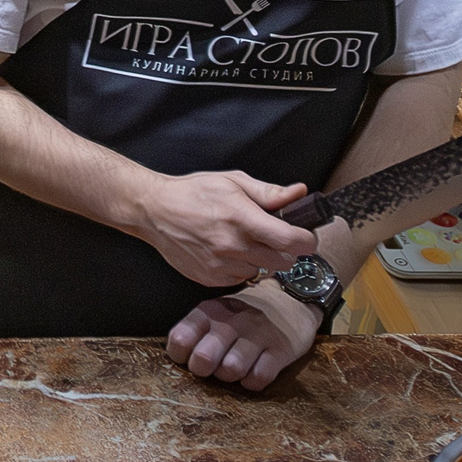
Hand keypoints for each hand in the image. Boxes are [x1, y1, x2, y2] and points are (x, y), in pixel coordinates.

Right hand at [122, 170, 316, 285]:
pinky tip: (228, 251)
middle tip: (275, 237)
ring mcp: (220, 265)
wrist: (155, 212)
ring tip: (244, 242)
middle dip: (286, 250)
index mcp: (241, 218)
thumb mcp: (233, 182)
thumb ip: (269, 192)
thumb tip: (299, 193)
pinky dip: (242, 268)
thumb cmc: (194, 193)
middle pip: (283, 262)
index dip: (306, 240)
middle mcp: (232, 246)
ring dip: (262, 260)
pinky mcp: (210, 278)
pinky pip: (241, 279)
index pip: (290, 241)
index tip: (306, 236)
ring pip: (262, 271)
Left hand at [166, 284, 321, 389]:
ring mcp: (259, 334)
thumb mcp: (217, 312)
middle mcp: (233, 320)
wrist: (291, 300)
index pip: (180, 339)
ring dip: (230, 376)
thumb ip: (195, 330)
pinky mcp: (281, 349)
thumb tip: (176, 357)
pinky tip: (254, 371)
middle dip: (204, 370)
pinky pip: (259, 378)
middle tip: (213, 367)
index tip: (190, 357)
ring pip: (231, 370)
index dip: (181, 356)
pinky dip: (253, 381)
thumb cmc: (245, 314)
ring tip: (235, 368)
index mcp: (212, 310)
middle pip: (203, 359)